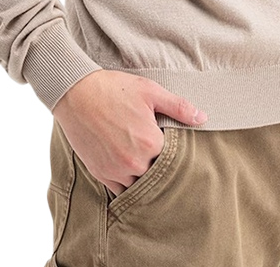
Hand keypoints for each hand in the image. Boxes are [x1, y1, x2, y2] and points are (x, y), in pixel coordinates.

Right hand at [52, 70, 207, 195]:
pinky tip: (131, 170)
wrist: (76, 93)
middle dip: (161, 165)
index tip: (173, 143)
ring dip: (144, 177)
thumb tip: (203, 118)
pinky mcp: (100, 173)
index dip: (175, 151)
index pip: (173, 158)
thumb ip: (178, 107)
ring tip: (146, 161)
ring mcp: (116, 170)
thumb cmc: (114, 89)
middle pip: (157, 173)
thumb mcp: (150, 91)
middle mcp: (134, 162)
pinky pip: (120, 190)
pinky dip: (128, 183)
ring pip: (140, 185)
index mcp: (150, 142)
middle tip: (160, 153)